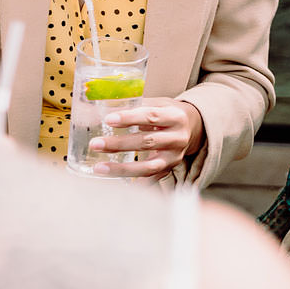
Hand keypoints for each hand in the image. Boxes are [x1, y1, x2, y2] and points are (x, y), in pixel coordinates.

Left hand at [87, 98, 203, 178]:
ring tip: (99, 167)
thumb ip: (134, 106)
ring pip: (148, 166)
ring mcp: (174, 157)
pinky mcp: (169, 170)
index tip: (108, 120)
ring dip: (122, 168)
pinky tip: (117, 184)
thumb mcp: (158, 104)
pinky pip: (150, 180)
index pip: (151, 116)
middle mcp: (177, 138)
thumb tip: (101, 110)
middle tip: (96, 144)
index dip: (129, 118)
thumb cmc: (168, 113)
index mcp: (175, 116)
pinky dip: (134, 183)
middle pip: (147, 142)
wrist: (193, 128)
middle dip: (119, 144)